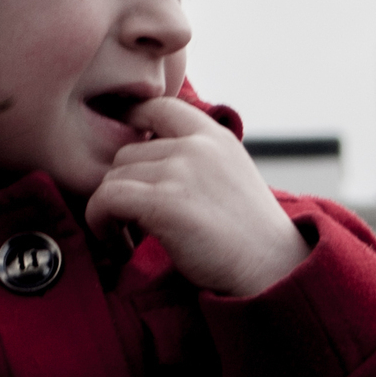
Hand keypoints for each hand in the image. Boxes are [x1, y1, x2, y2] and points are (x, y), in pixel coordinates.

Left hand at [84, 96, 308, 296]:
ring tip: (130, 239)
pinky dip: (101, 223)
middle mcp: (197, 146)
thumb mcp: (230, 176)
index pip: (156, 106)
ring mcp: (181, 171)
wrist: (274, 270)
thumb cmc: (248, 235)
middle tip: (131, 224)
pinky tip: (121, 247)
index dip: (128, 125)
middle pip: (125, 153)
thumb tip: (146, 155)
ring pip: (112, 178)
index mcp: (214, 136)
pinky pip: (106, 199)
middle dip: (122, 189)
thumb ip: (196, 159)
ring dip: (111, 212)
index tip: (121, 161)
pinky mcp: (165, 203)